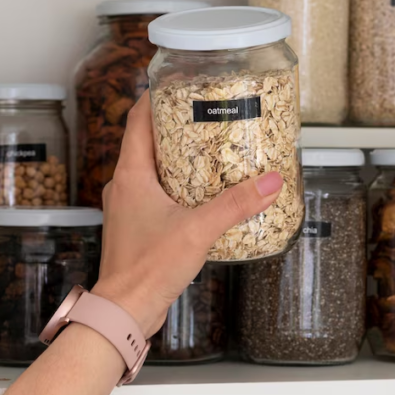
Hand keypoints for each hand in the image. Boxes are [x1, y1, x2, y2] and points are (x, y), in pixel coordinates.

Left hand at [89, 92, 283, 335]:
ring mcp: (129, 207)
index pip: (138, 119)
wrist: (124, 311)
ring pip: (153, 169)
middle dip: (178, 127)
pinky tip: (204, 195)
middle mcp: (125, 186)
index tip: (179, 83)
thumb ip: (236, 204)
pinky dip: (179, 187)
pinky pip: (158, 194)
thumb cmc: (146, 270)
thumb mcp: (198, 230)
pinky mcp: (138, 227)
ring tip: (212, 152)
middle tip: (208, 116)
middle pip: (148, 141)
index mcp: (130, 174)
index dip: (156, 97)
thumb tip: (269, 182)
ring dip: (180, 159)